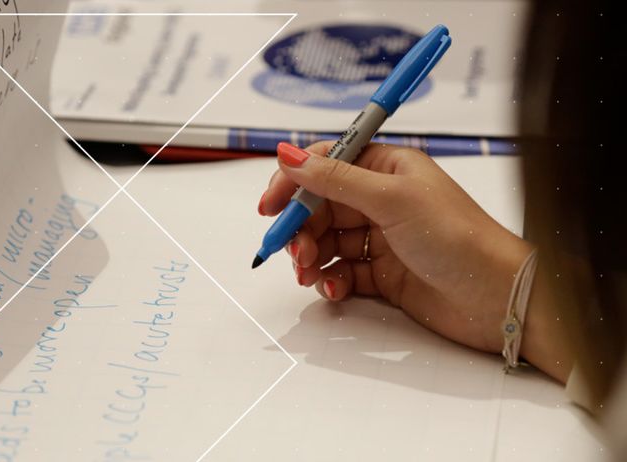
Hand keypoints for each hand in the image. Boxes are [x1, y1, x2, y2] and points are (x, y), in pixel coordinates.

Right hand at [259, 141, 538, 362]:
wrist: (497, 298)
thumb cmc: (456, 237)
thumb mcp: (391, 200)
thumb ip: (334, 179)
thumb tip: (288, 154)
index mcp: (386, 170)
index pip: (326, 165)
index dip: (294, 182)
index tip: (269, 206)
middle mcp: (381, 201)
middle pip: (321, 208)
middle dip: (301, 229)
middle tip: (295, 251)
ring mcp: (382, 239)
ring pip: (327, 242)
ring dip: (312, 257)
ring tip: (311, 273)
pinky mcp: (384, 275)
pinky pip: (343, 272)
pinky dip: (331, 281)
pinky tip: (333, 289)